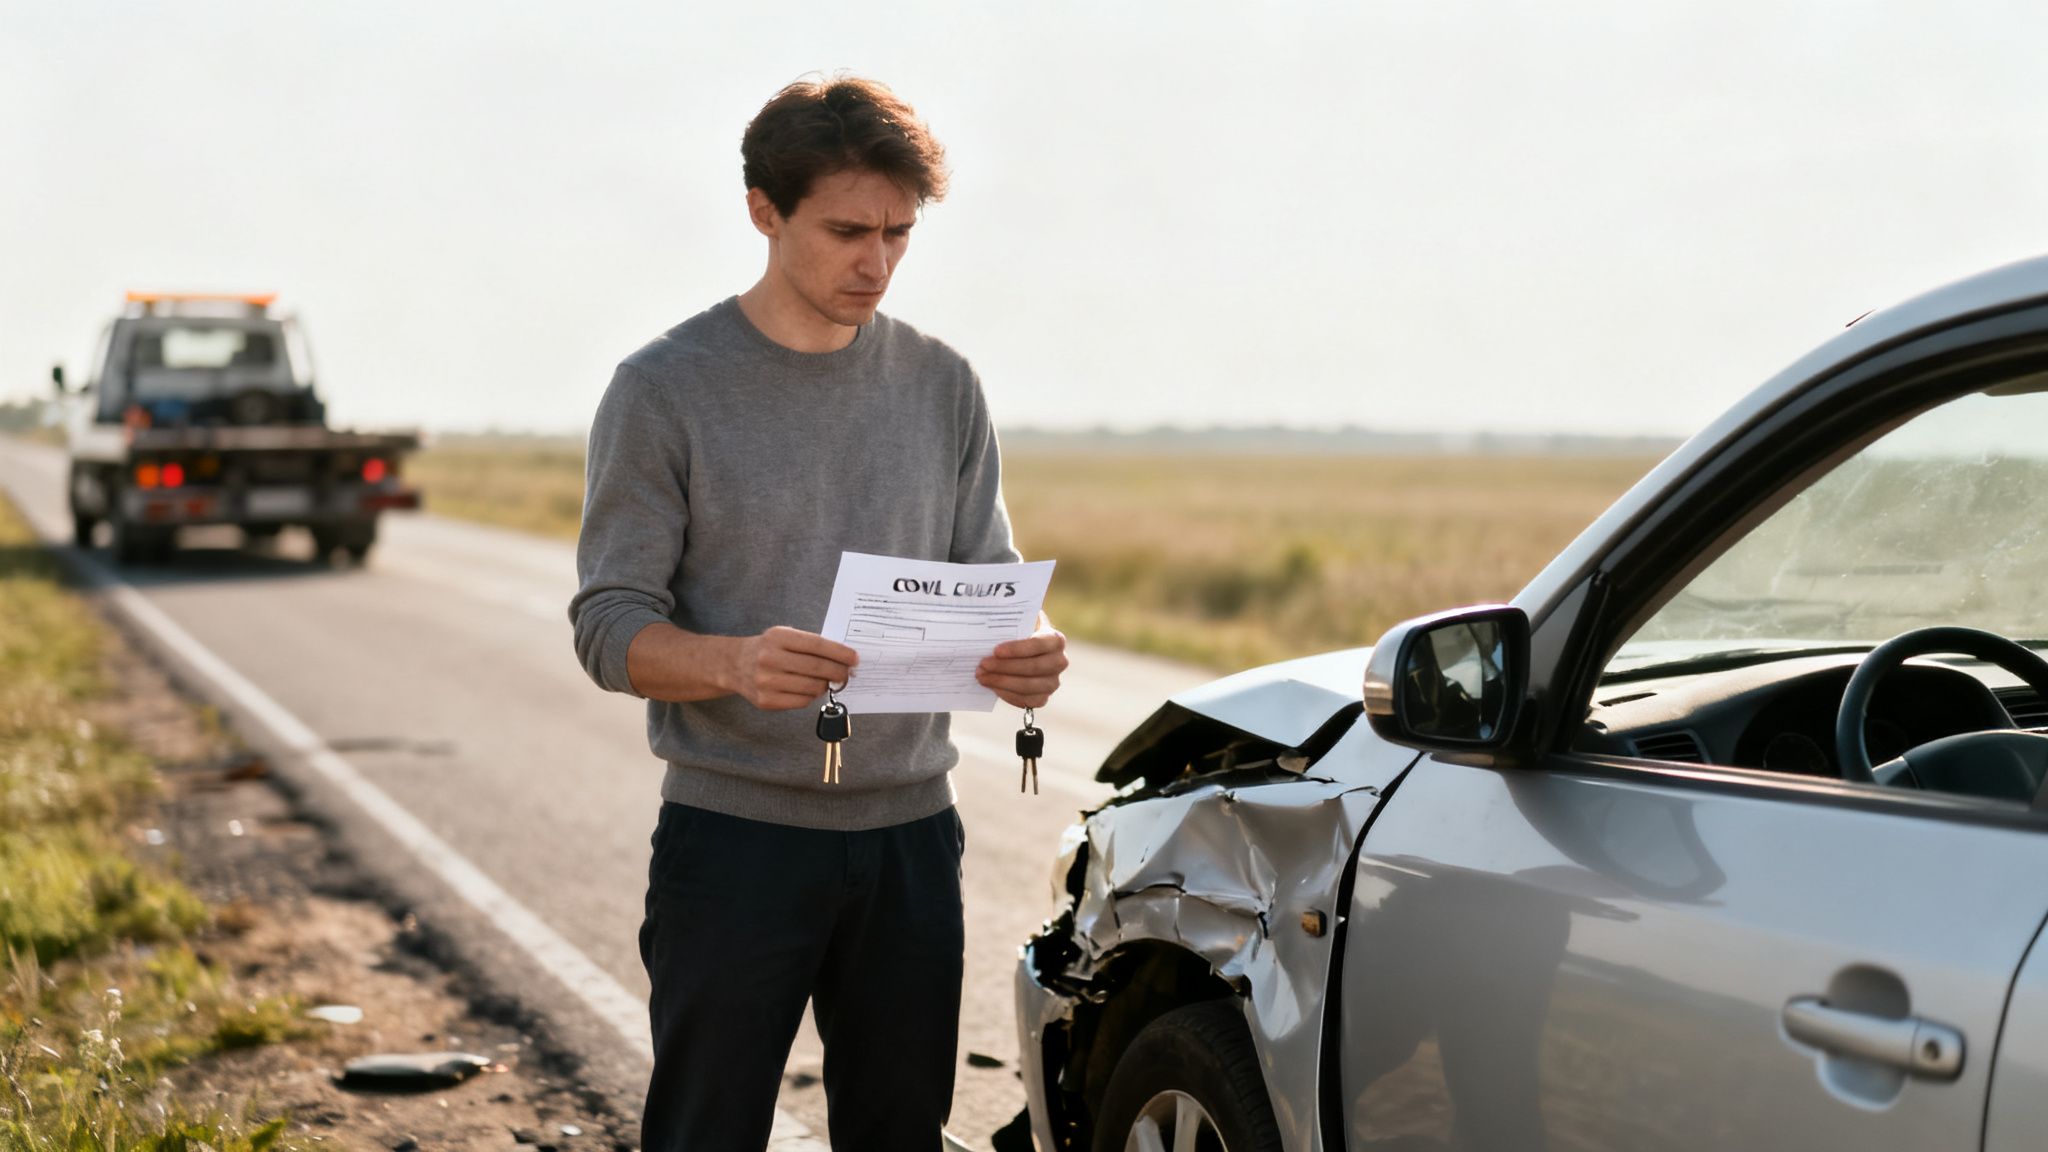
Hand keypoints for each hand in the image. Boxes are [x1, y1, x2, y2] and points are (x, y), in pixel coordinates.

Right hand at [730, 626, 857, 710]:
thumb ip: (810, 645)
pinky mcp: (766, 701)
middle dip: (839, 672)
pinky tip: (812, 690)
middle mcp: (769, 659)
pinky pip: (801, 701)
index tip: (854, 658)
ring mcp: (766, 682)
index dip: (839, 653)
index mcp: (777, 637)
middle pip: (817, 668)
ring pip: (812, 688)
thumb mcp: (784, 636)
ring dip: (826, 685)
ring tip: (829, 681)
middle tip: (848, 674)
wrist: (735, 664)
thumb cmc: (768, 648)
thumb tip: (844, 660)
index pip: (817, 645)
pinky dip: (812, 696)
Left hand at [977, 620, 1066, 708]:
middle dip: (1005, 667)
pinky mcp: (1043, 697)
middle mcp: (1059, 662)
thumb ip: (1012, 618)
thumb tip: (992, 613)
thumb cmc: (1020, 633)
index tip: (996, 650)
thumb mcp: (1020, 621)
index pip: (1038, 644)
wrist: (1026, 651)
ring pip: (1028, 687)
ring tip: (982, 676)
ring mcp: (1053, 682)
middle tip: (982, 664)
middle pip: (1033, 668)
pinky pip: (1026, 700)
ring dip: (1002, 682)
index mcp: (1056, 640)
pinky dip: (1006, 694)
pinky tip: (992, 686)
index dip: (1017, 649)